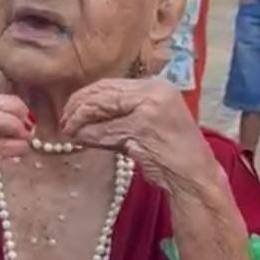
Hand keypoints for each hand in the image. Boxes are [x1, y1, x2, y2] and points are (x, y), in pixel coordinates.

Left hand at [61, 77, 222, 196]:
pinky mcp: (142, 129)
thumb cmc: (173, 152)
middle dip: (78, 106)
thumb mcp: (149, 123)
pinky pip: (105, 132)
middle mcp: (154, 91)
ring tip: (68, 132)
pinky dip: (89, 137)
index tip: (70, 109)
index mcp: (157, 86)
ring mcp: (148, 109)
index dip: (85, 96)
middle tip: (64, 121)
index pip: (110, 84)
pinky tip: (80, 142)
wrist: (195, 175)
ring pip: (101, 110)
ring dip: (79, 122)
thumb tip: (85, 115)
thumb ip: (122, 114)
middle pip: (103, 92)